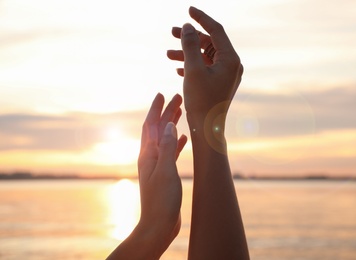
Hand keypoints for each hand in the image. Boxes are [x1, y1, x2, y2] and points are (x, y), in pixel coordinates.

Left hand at [138, 93, 186, 249]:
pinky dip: (177, 142)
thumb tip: (170, 125)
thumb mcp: (165, 170)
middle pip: (158, 129)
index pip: (151, 125)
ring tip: (181, 113)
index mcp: (148, 154)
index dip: (156, 109)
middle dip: (166, 112)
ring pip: (165, 138)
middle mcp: (151, 157)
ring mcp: (157, 165)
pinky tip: (184, 138)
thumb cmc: (161, 200)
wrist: (158, 224)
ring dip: (172, 124)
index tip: (161, 94)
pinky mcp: (165, 173)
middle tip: (178, 98)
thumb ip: (168, 147)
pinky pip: (171, 152)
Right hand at [167, 6, 243, 119]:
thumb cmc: (201, 101)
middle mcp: (231, 65)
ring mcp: (226, 75)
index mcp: (230, 59)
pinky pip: (205, 68)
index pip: (216, 30)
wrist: (207, 129)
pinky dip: (192, 65)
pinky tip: (177, 67)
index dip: (201, 18)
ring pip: (205, 56)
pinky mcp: (219, 83)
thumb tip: (187, 26)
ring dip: (187, 53)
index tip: (188, 9)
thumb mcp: (193, 69)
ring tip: (168, 53)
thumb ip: (190, 45)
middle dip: (190, 37)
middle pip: (210, 42)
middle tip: (171, 32)